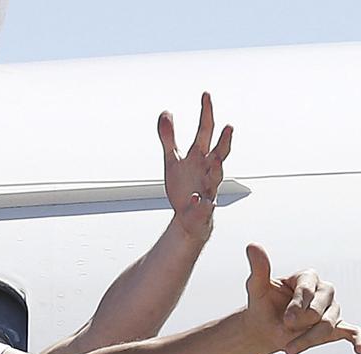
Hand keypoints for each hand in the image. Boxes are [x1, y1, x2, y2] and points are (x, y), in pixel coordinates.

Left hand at [158, 93, 233, 241]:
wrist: (189, 217)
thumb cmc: (184, 185)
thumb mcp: (173, 160)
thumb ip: (169, 137)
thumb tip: (166, 113)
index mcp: (200, 156)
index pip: (205, 131)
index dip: (205, 113)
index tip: (206, 95)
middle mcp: (207, 170)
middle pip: (219, 152)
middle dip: (225, 140)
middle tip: (229, 127)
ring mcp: (207, 188)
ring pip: (216, 177)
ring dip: (217, 168)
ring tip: (217, 159)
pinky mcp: (202, 208)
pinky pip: (202, 205)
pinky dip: (199, 202)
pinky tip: (194, 199)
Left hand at [242, 244, 359, 353]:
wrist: (264, 328)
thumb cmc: (262, 305)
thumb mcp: (257, 287)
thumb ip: (259, 268)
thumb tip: (252, 246)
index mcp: (307, 278)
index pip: (309, 290)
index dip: (297, 305)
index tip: (285, 319)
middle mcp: (324, 291)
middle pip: (320, 309)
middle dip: (301, 322)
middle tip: (285, 327)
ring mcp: (332, 309)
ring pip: (328, 325)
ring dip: (307, 339)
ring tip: (288, 349)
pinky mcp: (337, 327)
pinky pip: (353, 332)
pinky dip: (359, 340)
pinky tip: (360, 350)